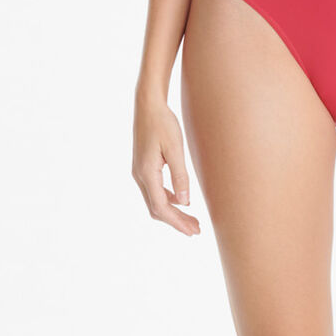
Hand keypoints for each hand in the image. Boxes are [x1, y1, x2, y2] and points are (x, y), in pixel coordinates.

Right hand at [132, 95, 200, 236]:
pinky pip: (154, 190)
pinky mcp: (143, 166)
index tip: (192, 231)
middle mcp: (139, 176)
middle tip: (195, 230)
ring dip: (172, 211)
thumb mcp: (175, 148)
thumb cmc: (163, 123)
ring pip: (154, 200)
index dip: (177, 222)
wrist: (148, 104)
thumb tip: (186, 202)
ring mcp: (139, 171)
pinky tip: (181, 199)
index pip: (161, 207)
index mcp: (146, 173)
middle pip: (156, 208)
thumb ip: (180, 175)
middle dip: (176, 221)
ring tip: (191, 219)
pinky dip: (168, 199)